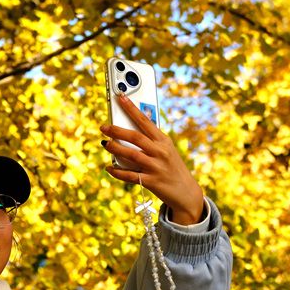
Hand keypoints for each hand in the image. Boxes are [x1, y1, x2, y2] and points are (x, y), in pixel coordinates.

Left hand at [101, 93, 204, 224]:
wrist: (186, 192)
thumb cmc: (172, 168)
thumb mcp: (166, 150)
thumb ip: (152, 140)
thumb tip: (132, 129)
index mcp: (163, 140)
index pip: (145, 120)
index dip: (131, 108)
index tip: (120, 97)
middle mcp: (160, 152)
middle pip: (135, 137)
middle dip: (117, 130)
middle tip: (103, 127)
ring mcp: (156, 167)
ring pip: (131, 155)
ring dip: (116, 149)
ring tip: (105, 144)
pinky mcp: (151, 182)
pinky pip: (130, 176)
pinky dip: (118, 172)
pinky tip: (109, 168)